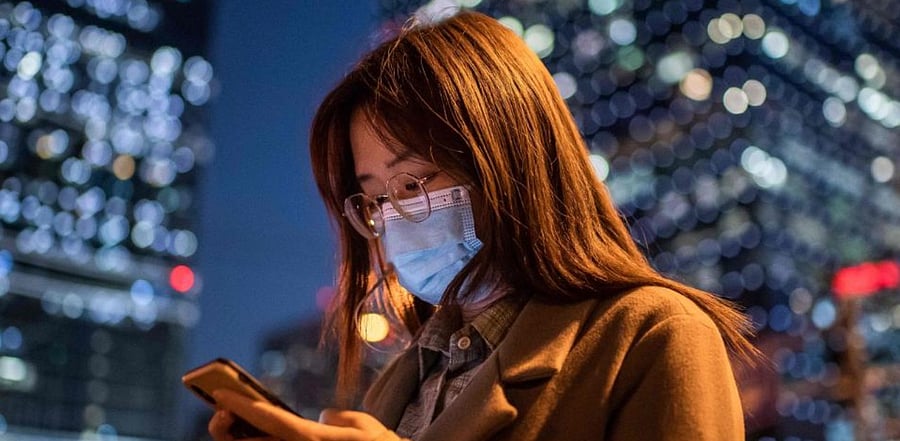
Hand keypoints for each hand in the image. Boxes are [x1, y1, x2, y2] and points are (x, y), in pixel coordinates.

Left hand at [208, 389, 393, 440]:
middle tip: (220, 413)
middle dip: (228, 428)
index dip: (241, 404)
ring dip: (242, 440)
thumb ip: (339, 418)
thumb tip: (321, 419)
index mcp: (315, 440)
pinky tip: (258, 435)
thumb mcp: (366, 426)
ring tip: (234, 425)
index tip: (219, 393)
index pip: (270, 419)